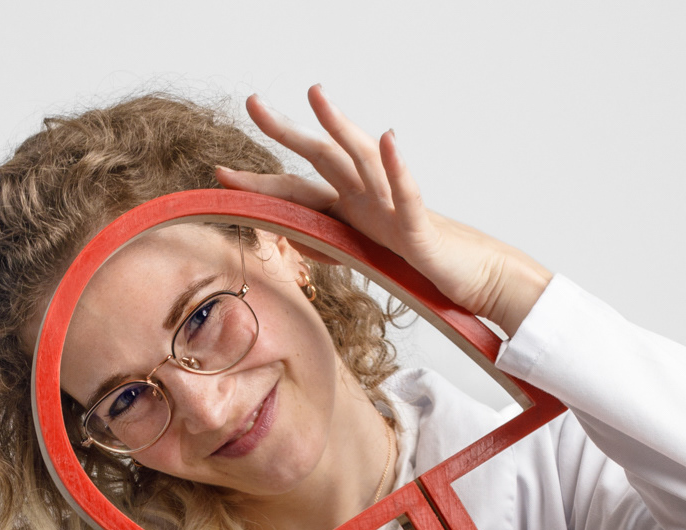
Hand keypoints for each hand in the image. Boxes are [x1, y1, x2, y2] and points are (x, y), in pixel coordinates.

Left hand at [215, 86, 551, 338]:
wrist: (466, 277)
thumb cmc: (416, 264)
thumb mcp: (363, 257)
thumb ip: (329, 244)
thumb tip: (294, 238)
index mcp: (349, 206)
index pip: (297, 189)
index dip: (260, 181)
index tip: (219, 173)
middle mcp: (368, 196)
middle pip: (323, 156)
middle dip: (287, 132)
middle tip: (253, 102)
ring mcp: (393, 205)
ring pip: (363, 159)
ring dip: (340, 127)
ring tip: (317, 97)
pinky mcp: (418, 225)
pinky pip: (407, 192)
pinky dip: (396, 167)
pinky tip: (386, 138)